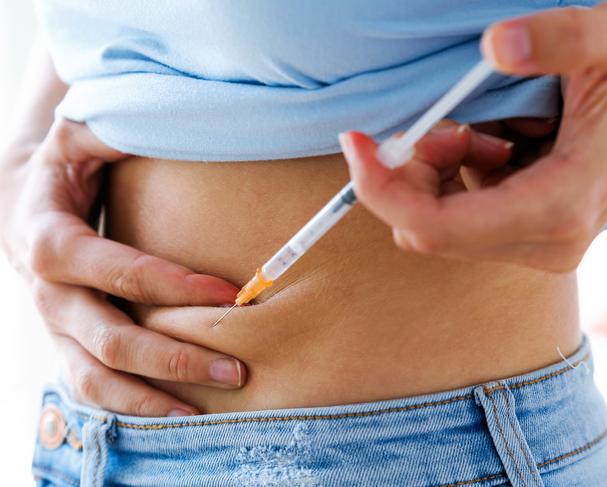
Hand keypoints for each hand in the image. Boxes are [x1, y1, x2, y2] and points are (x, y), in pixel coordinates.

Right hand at [0, 120, 245, 415]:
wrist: (28, 205)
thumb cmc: (68, 169)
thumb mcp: (81, 137)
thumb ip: (111, 129)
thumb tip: (160, 114)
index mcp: (50, 238)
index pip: (109, 268)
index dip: (167, 283)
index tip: (228, 292)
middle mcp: (48, 293)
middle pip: (108, 338)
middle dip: (174, 355)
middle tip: (236, 368)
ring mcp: (56, 327)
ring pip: (96, 378)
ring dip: (153, 396)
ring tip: (209, 410)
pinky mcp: (68, 346)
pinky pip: (93, 389)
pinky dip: (132, 406)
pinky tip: (179, 413)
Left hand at [341, 1, 606, 271]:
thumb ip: (562, 39)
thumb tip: (497, 45)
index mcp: (556, 208)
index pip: (435, 227)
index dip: (382, 188)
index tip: (358, 142)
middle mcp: (542, 243)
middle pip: (427, 230)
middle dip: (411, 174)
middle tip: (435, 124)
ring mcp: (533, 245)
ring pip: (436, 225)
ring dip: (435, 172)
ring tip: (475, 130)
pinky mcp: (524, 237)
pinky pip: (456, 218)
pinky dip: (454, 177)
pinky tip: (490, 144)